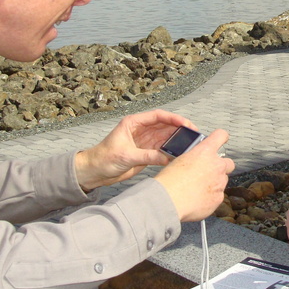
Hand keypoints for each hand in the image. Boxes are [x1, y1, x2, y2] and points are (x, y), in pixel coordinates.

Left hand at [74, 110, 193, 190]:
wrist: (94, 171)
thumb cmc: (103, 158)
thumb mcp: (126, 156)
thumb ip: (147, 156)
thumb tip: (166, 157)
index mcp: (133, 123)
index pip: (157, 116)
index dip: (173, 118)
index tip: (185, 123)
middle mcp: (141, 130)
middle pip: (165, 125)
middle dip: (179, 128)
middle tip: (193, 133)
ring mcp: (145, 141)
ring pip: (166, 137)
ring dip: (177, 139)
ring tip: (190, 143)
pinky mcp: (146, 153)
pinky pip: (163, 150)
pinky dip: (172, 151)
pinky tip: (180, 153)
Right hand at [154, 129, 234, 221]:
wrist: (170, 200)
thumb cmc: (170, 180)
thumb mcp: (180, 159)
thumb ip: (194, 158)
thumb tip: (195, 161)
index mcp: (205, 151)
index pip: (221, 136)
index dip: (221, 137)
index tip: (221, 140)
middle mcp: (216, 165)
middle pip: (228, 162)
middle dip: (221, 166)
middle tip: (208, 171)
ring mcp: (219, 182)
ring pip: (223, 180)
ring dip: (214, 182)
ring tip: (198, 188)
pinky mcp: (218, 197)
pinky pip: (218, 195)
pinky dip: (211, 196)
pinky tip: (198, 198)